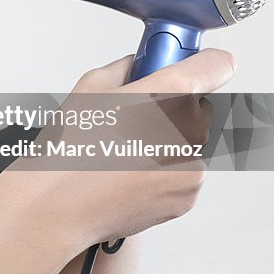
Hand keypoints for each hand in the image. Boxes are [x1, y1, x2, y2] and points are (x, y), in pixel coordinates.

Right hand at [40, 48, 234, 245]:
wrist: (58, 208)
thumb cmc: (67, 151)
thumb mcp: (88, 88)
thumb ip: (124, 69)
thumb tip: (137, 68)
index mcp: (167, 96)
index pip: (215, 66)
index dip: (204, 65)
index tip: (195, 66)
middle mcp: (188, 131)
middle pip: (199, 107)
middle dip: (174, 108)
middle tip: (136, 116)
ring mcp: (191, 166)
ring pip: (189, 142)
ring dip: (168, 142)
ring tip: (123, 152)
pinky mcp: (187, 194)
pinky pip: (183, 172)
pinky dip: (164, 171)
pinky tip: (129, 173)